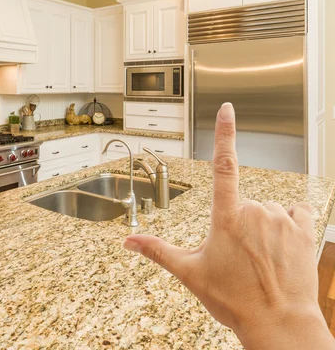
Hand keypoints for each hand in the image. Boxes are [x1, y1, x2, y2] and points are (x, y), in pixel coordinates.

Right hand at [124, 103, 333, 348]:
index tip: (227, 108)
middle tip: (237, 256)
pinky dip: (287, 222)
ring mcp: (281, 219)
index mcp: (226, 217)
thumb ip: (157, 251)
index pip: (223, 165)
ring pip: (267, 209)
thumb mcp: (190, 273)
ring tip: (259, 258)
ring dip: (261, 225)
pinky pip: (295, 212)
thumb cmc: (234, 299)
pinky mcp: (304, 229)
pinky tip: (281, 245)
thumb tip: (128, 240)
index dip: (224, 133)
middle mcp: (255, 211)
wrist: (278, 323)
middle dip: (237, 222)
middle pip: (242, 202)